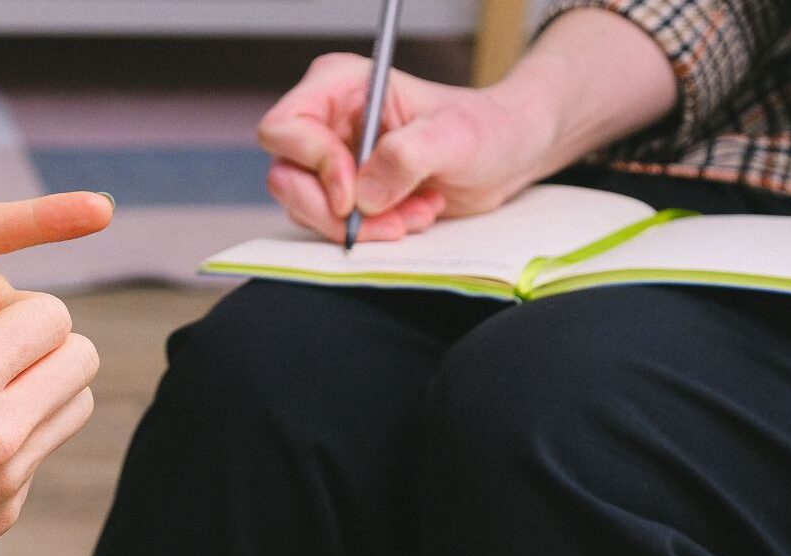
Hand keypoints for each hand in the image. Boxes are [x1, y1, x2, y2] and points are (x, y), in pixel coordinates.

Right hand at [257, 52, 559, 242]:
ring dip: (362, 226)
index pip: (285, 129)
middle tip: (390, 219)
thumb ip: (407, 156)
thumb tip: (364, 194)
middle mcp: (325, 121)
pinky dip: (371, 233)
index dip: (314, 166)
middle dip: (336, 211)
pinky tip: (410, 217)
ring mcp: (330, 160)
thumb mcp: (454, 137)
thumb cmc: (484, 130)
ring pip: (305, 209)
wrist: (505, 156)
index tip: (354, 194)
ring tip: (414, 213)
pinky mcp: (343, 194)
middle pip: (285, 178)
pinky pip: (330, 226)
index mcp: (339, 86)